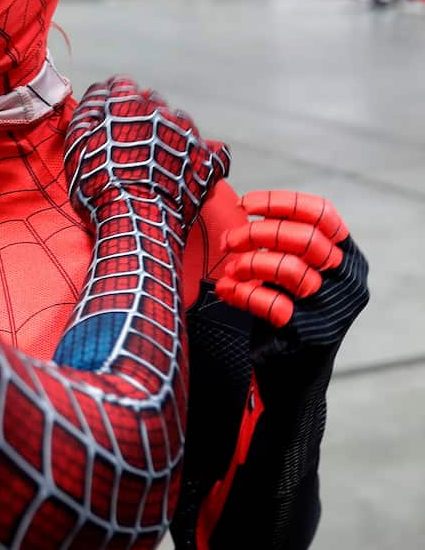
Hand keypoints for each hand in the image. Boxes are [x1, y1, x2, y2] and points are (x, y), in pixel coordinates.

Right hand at [65, 76, 230, 231]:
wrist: (136, 223)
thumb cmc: (99, 189)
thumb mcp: (77, 149)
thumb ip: (85, 114)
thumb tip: (96, 95)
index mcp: (126, 106)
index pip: (121, 84)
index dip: (112, 98)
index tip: (108, 113)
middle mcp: (160, 113)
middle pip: (152, 102)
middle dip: (140, 116)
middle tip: (129, 144)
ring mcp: (187, 136)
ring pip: (180, 122)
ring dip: (168, 133)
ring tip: (156, 160)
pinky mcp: (207, 161)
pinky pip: (213, 150)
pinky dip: (202, 155)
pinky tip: (190, 166)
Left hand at [217, 191, 368, 345]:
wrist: (293, 372)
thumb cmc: (286, 309)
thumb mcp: (289, 269)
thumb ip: (279, 242)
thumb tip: (238, 204)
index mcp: (348, 257)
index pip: (322, 214)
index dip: (281, 203)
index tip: (244, 204)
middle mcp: (349, 280)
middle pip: (305, 237)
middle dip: (257, 233)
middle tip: (228, 241)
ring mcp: (334, 308)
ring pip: (290, 268)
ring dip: (250, 263)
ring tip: (231, 270)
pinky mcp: (312, 333)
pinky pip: (273, 303)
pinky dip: (244, 293)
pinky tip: (227, 291)